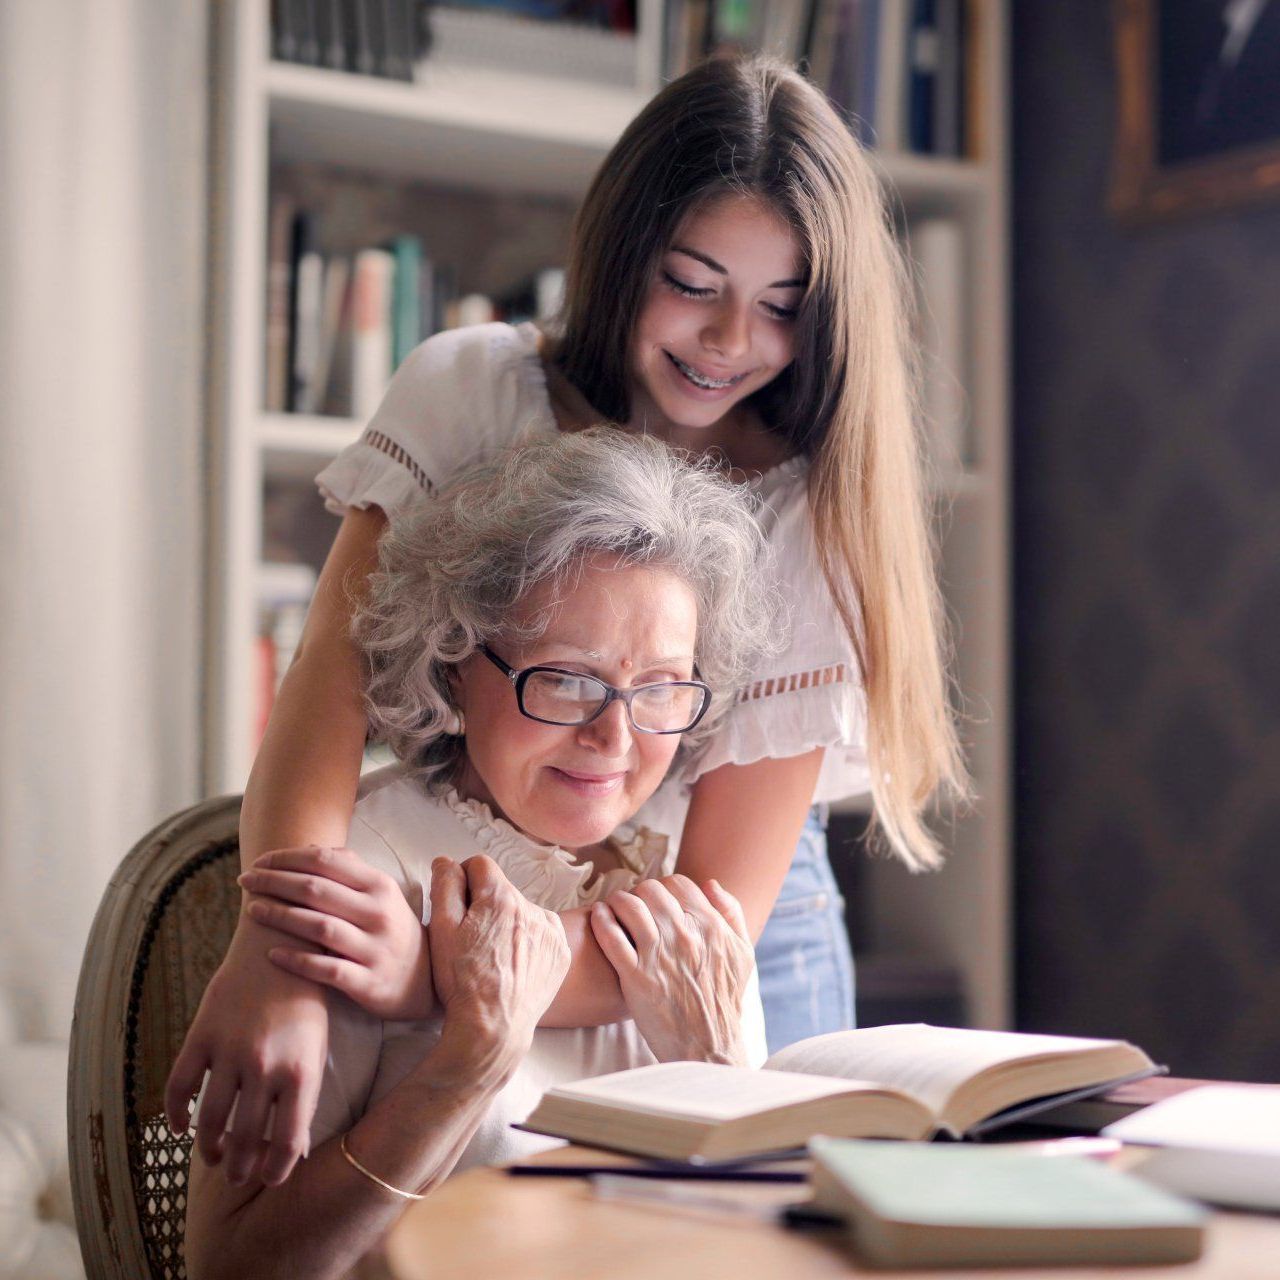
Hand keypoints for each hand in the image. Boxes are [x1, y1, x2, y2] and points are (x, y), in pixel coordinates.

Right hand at [164, 918, 327, 1186]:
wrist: (280, 945)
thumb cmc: (305, 1002)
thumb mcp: (316, 1048)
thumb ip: (304, 1097)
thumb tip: (291, 1151)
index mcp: (301, 1071)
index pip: (286, 1142)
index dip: (276, 1170)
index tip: (269, 1178)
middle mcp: (264, 1066)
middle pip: (245, 1137)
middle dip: (241, 1166)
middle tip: (237, 1175)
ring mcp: (229, 1050)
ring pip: (210, 1120)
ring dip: (209, 1147)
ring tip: (214, 1157)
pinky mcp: (202, 1035)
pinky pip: (179, 1086)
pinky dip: (175, 1114)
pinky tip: (180, 1127)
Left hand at [239, 846, 432, 1021]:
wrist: (424, 980)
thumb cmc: (391, 930)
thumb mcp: (381, 895)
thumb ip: (350, 870)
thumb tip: (310, 848)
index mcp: (380, 886)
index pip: (326, 862)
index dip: (288, 858)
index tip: (260, 862)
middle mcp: (378, 913)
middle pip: (316, 891)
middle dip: (274, 882)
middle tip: (245, 880)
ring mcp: (374, 948)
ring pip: (319, 927)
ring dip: (280, 916)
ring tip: (252, 910)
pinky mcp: (367, 982)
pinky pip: (326, 970)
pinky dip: (297, 961)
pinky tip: (271, 954)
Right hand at [427, 856, 569, 1061]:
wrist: (494, 1028)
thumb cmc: (461, 981)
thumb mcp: (441, 930)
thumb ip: (445, 886)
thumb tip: (447, 861)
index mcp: (501, 898)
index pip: (480, 865)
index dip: (463, 881)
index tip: (457, 906)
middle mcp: (532, 907)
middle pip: (502, 890)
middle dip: (485, 905)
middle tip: (472, 939)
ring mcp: (551, 931)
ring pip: (522, 911)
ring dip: (509, 923)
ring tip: (493, 956)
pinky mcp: (562, 952)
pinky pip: (542, 932)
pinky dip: (529, 941)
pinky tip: (514, 964)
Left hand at [589, 875, 753, 1065]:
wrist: (707, 1047)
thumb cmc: (725, 1002)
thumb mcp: (742, 955)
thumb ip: (730, 914)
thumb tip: (711, 884)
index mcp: (710, 927)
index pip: (679, 883)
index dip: (665, 887)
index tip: (656, 900)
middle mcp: (684, 935)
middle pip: (651, 890)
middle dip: (639, 893)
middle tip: (632, 905)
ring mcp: (658, 955)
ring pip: (629, 905)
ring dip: (617, 901)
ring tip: (612, 908)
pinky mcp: (635, 976)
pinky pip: (610, 935)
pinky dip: (601, 920)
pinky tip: (599, 917)